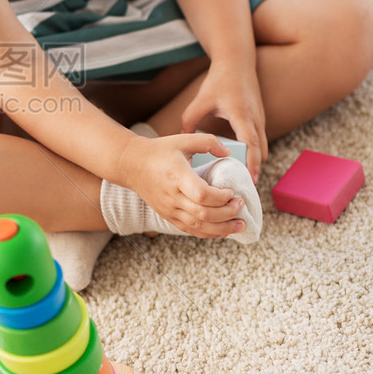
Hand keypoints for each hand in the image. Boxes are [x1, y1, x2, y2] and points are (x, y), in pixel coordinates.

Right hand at [118, 132, 248, 238]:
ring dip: (222, 228)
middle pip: (203, 214)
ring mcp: (169, 209)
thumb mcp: (183, 140)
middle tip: (240, 205)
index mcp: (177, 176)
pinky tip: (223, 231)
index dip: (220, 197)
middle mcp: (172, 196)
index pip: (202, 194)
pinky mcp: (168, 216)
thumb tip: (228, 153)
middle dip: (227, 213)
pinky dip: (208, 233)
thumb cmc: (159, 151)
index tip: (231, 191)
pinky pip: (190, 230)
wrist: (131, 165)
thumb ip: (208, 142)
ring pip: (198, 227)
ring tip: (240, 225)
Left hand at [180, 62, 267, 181]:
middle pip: (261, 149)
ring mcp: (259, 119)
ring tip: (242, 180)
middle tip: (244, 187)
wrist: (237, 62)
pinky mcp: (259, 119)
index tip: (249, 177)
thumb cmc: (218, 81)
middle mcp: (254, 118)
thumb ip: (189, 121)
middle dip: (255, 168)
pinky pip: (260, 141)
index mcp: (241, 114)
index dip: (251, 161)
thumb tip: (183, 142)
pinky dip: (255, 153)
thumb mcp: (200, 101)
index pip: (250, 141)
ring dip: (256, 162)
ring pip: (263, 147)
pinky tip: (243, 164)